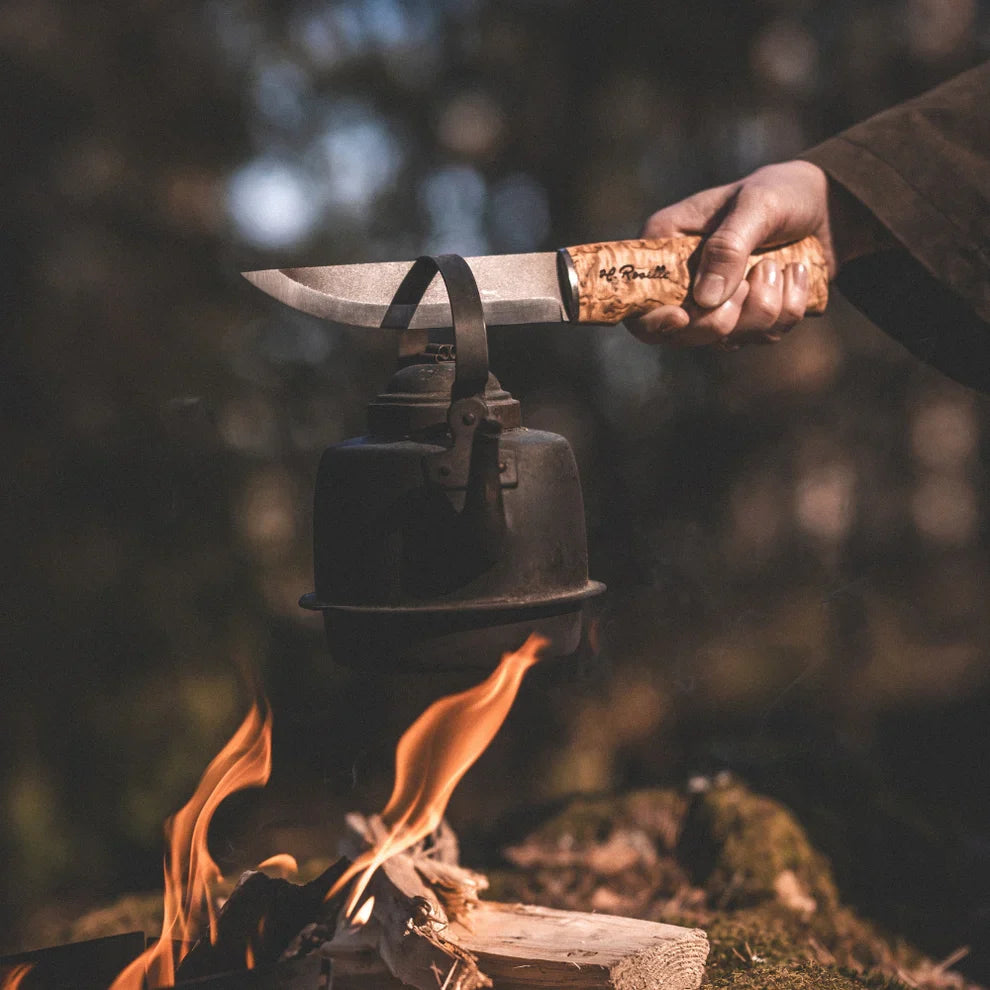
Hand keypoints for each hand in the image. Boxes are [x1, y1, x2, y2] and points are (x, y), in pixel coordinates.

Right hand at [626, 160, 857, 347]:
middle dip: (724, 316)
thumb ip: (729, 247)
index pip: (637, 299)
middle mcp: (683, 281)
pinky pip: (762, 337)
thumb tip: (706, 300)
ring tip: (781, 265)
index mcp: (667, 245)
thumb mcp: (757, 205)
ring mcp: (715, 305)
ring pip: (727, 339)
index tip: (681, 317)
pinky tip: (796, 275)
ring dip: (765, 307)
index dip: (651, 320)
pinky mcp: (747, 319)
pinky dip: (788, 309)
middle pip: (681, 334)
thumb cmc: (783, 192)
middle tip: (758, 273)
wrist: (829, 205)